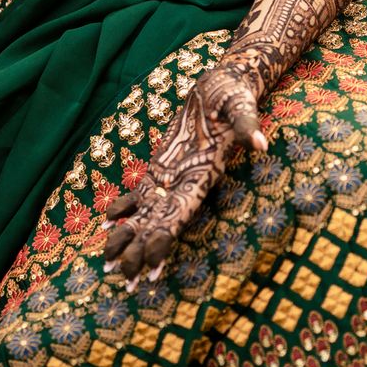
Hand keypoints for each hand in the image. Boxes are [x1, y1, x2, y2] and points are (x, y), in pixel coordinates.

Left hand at [103, 59, 266, 288]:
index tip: (150, 271)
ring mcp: (174, 175)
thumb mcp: (243, 109)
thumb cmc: (234, 96)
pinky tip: (106, 221)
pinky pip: (142, 191)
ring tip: (106, 262)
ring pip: (147, 213)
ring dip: (128, 236)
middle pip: (159, 225)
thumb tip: (259, 143)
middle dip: (141, 252)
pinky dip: (124, 206)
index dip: (163, 242)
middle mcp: (186, 183)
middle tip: (122, 282)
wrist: (225, 84)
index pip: (179, 218)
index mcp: (202, 177)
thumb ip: (248, 128)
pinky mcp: (164, 163)